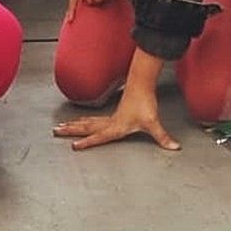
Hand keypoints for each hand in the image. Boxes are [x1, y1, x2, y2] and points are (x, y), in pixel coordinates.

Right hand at [53, 81, 180, 150]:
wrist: (141, 84)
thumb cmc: (144, 102)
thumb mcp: (153, 122)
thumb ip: (163, 137)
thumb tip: (174, 147)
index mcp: (116, 127)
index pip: (98, 136)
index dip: (86, 142)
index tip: (73, 145)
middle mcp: (109, 122)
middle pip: (86, 127)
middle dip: (70, 130)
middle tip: (55, 131)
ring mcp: (109, 117)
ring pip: (87, 122)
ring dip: (74, 125)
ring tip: (61, 126)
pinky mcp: (112, 113)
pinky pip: (93, 119)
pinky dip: (84, 121)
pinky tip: (80, 122)